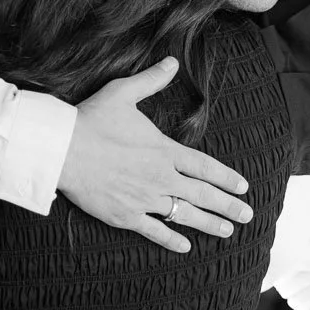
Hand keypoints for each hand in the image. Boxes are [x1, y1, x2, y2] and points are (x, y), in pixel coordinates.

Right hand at [58, 58, 253, 252]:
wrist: (62, 149)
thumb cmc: (91, 120)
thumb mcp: (123, 93)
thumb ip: (151, 81)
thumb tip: (172, 62)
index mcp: (164, 150)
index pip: (205, 167)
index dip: (226, 177)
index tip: (243, 186)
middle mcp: (160, 177)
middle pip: (202, 194)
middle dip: (228, 206)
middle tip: (247, 215)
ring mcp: (144, 199)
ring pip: (184, 215)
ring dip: (208, 224)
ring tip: (227, 232)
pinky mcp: (125, 215)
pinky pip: (154, 231)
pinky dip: (171, 240)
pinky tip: (186, 247)